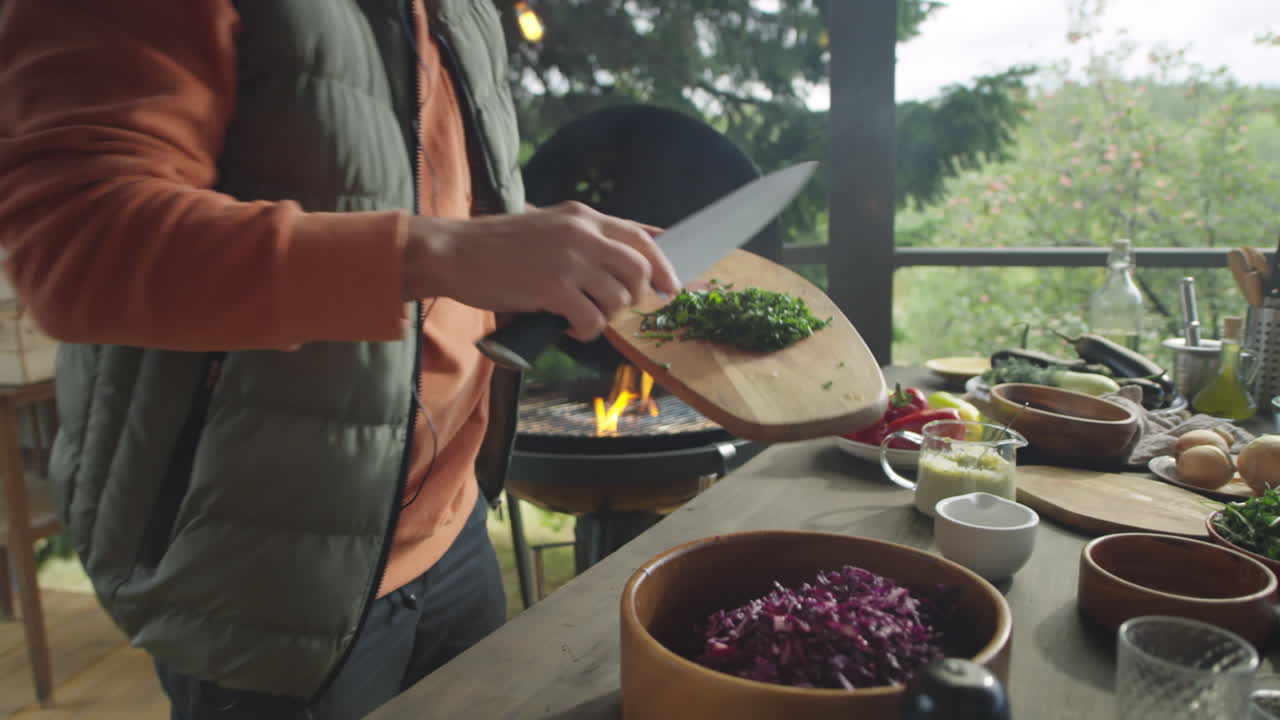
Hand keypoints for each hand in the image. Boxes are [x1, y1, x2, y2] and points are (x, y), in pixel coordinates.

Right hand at [403, 202, 679, 340]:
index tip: (671, 286)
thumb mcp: (549, 226)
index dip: (664, 265)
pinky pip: (592, 319)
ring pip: (618, 297)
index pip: (642, 238)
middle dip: (635, 296)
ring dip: (607, 316)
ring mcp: (569, 260)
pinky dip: (587, 330)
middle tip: (614, 308)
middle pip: (639, 269)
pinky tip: (570, 328)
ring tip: (583, 317)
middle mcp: (582, 233)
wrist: (455, 253)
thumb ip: (585, 236)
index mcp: (582, 216)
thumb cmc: (498, 246)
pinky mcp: (553, 287)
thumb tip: (631, 250)